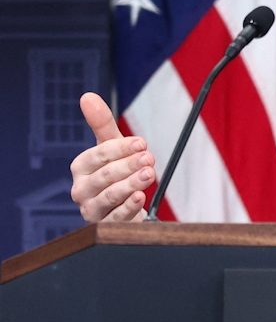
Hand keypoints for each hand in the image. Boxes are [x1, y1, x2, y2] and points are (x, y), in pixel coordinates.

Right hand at [70, 93, 154, 221]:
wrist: (124, 204)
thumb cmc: (116, 171)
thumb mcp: (112, 146)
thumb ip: (102, 123)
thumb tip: (87, 96)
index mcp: (81, 167)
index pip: (98, 155)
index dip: (120, 148)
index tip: (142, 142)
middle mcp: (81, 189)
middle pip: (104, 176)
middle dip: (128, 165)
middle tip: (149, 158)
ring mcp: (90, 209)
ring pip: (109, 196)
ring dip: (131, 184)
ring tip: (149, 175)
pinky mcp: (103, 226)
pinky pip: (115, 217)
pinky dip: (128, 207)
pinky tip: (140, 197)